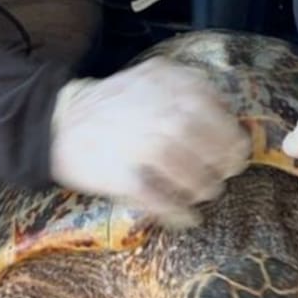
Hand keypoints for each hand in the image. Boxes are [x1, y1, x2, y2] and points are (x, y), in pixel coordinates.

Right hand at [49, 57, 252, 226]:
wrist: (60, 123)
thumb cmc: (114, 105)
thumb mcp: (152, 79)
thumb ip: (188, 90)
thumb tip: (228, 120)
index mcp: (171, 86)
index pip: (218, 115)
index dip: (232, 139)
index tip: (236, 154)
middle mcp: (161, 113)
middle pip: (210, 147)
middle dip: (222, 167)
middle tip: (223, 177)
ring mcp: (142, 145)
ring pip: (190, 176)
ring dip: (202, 190)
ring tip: (203, 195)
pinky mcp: (123, 175)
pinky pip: (161, 200)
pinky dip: (178, 213)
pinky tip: (186, 218)